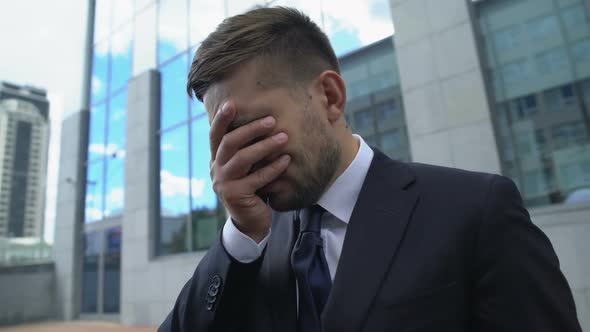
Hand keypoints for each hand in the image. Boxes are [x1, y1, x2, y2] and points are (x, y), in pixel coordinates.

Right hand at [209, 101, 289, 242]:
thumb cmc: (252, 188)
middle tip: (271, 120)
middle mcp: (216, 169)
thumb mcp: (247, 167)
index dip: (221, 119)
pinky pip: (257, 178)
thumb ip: (247, 149)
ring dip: (265, 146)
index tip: (231, 103)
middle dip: (251, 129)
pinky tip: (286, 160)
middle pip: (230, 142)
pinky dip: (273, 167)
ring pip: (243, 158)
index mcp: (217, 160)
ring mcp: (224, 183)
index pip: (215, 135)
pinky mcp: (236, 195)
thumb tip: (264, 121)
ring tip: (284, 137)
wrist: (250, 222)